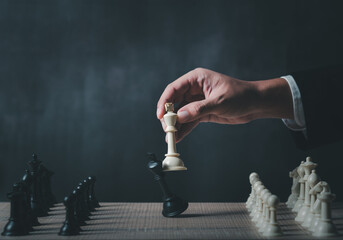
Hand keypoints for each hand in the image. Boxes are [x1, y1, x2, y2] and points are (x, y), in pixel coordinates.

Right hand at [157, 68, 292, 141]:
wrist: (255, 104)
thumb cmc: (240, 95)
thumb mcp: (219, 101)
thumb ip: (199, 109)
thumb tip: (180, 116)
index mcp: (197, 79)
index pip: (174, 88)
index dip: (164, 101)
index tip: (160, 115)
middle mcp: (194, 89)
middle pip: (174, 102)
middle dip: (169, 116)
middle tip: (166, 129)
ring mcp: (197, 102)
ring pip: (181, 113)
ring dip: (175, 125)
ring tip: (170, 138)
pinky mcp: (202, 113)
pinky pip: (189, 121)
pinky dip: (184, 129)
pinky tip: (178, 138)